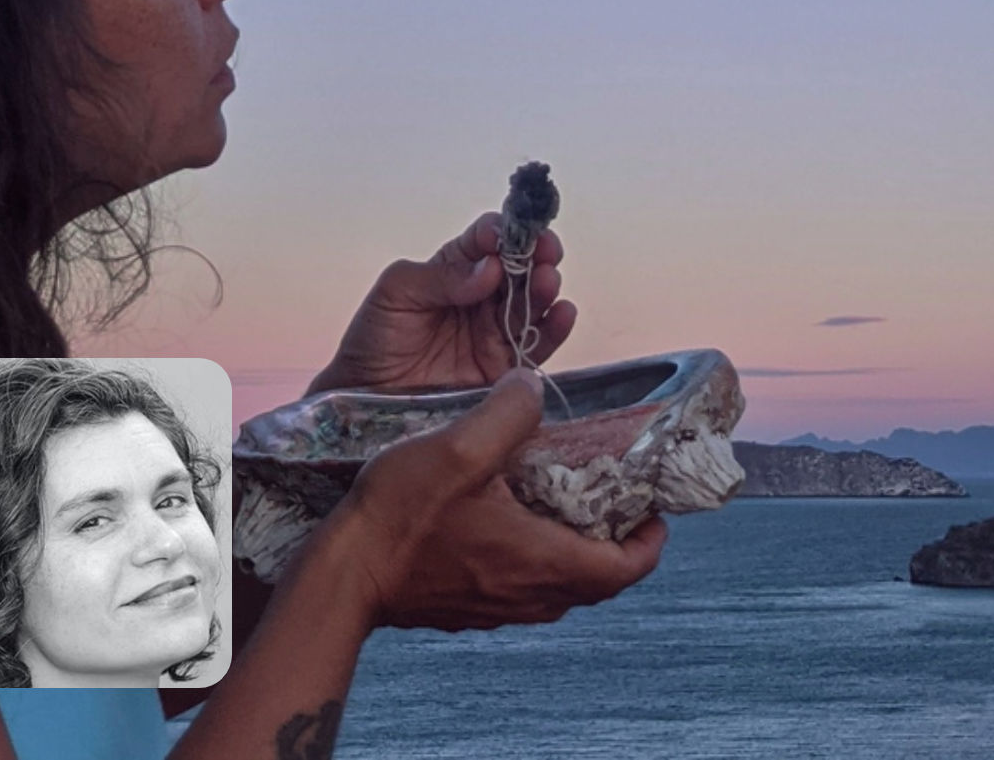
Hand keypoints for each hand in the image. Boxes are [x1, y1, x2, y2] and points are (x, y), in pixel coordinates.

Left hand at [307, 212, 576, 395]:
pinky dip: (556, 327)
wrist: (366, 399)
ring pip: (534, 301)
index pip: (487, 241)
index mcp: (454, 269)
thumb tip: (491, 269)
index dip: (502, 232)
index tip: (504, 235)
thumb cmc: (373, 340)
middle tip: (543, 250)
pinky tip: (563, 312)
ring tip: (547, 280)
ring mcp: (496, 331)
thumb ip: (441, 276)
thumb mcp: (396, 293)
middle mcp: (482, 296)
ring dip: (546, 287)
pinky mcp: (506, 367)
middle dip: (536, 254)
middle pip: (520, 267)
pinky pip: (539, 343)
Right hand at [332, 368, 666, 630]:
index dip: (651, 539)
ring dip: (578, 552)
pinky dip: (539, 561)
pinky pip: (525, 589)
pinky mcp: (469, 608)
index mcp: (543, 561)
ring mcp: (498, 608)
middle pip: (600, 581)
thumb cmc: (398, 516)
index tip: (653, 509)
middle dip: (618, 543)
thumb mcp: (459, 446)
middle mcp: (529, 595)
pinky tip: (515, 521)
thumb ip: (509, 412)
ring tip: (570, 504)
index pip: (627, 568)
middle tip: (617, 500)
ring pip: (562, 587)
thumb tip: (534, 384)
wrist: (341, 574)